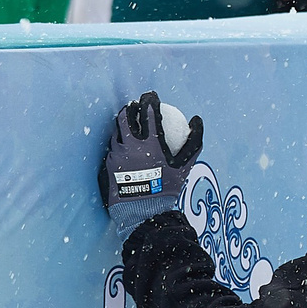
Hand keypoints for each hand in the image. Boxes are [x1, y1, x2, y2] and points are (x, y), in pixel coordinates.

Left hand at [101, 90, 204, 223]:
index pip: (149, 113)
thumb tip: (197, 120)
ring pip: (117, 130)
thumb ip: (193, 141)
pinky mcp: (109, 164)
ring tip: (128, 121)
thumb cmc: (167, 188)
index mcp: (150, 142)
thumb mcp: (185, 166)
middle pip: (127, 117)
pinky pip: (114, 147)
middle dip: (131, 107)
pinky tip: (123, 142)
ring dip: (123, 123)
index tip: (152, 96)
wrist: (143, 211)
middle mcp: (131, 145)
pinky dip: (119, 141)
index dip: (150, 100)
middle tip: (136, 105)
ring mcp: (118, 154)